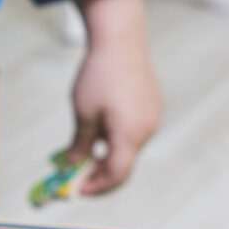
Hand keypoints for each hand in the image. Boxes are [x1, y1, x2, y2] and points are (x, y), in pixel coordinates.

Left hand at [66, 0, 161, 193]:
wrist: (121, 39)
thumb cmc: (99, 75)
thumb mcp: (83, 111)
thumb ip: (80, 142)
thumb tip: (74, 163)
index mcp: (130, 134)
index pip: (117, 175)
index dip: (98, 186)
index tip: (78, 189)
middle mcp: (147, 129)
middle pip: (124, 162)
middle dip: (101, 171)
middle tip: (78, 171)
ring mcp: (153, 117)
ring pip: (129, 146)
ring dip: (109, 152)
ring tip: (86, 143)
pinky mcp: (153, 105)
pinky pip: (135, 130)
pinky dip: (118, 136)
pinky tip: (101, 124)